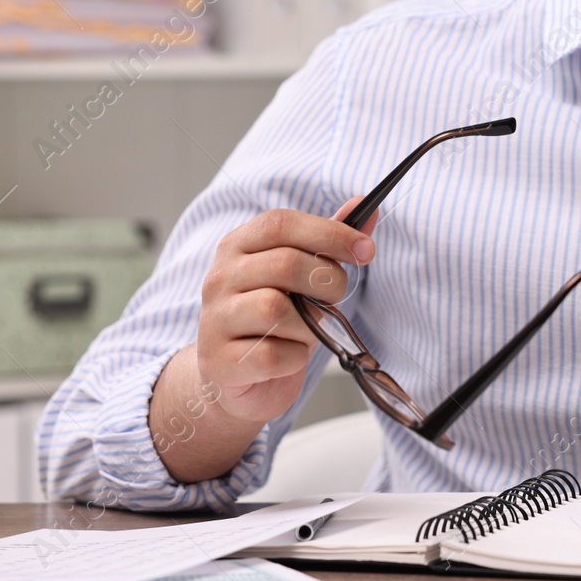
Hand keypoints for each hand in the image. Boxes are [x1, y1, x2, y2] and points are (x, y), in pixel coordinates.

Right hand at [195, 197, 377, 425]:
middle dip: (327, 282)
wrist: (237, 375)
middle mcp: (219, 277)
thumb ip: (327, 241)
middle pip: (284, 264)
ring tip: (304, 331)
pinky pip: (272, 354)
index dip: (329, 233)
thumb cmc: (274, 318)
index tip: (365, 249)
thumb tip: (364, 205)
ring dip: (308, 324)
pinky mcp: (220, 361)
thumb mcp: (301, 275)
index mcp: (237, 245)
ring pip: (276, 309)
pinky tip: (288, 356)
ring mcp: (215, 319)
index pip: (281, 224)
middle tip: (334, 298)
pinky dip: (294, 357)